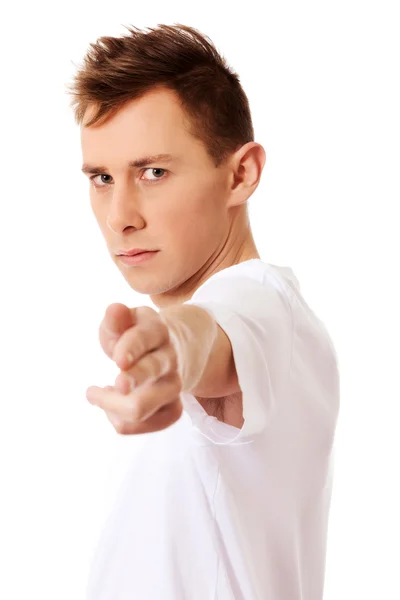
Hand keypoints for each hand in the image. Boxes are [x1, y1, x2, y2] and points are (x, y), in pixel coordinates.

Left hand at [86, 303, 182, 434]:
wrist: (177, 350)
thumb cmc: (138, 335)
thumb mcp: (127, 321)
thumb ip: (116, 319)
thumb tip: (114, 309)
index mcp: (157, 331)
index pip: (143, 338)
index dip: (129, 349)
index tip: (117, 361)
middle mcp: (169, 359)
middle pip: (150, 373)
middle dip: (131, 381)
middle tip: (101, 390)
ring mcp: (174, 387)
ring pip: (141, 408)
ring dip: (111, 407)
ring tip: (97, 393)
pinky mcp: (173, 410)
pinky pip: (144, 426)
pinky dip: (121, 422)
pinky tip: (113, 407)